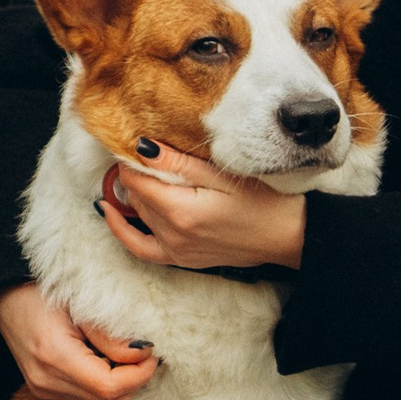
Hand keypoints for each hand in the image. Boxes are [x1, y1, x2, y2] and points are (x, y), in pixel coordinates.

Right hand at [0, 281, 156, 399]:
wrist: (4, 293)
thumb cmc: (43, 289)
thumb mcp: (82, 303)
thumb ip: (112, 335)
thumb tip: (144, 355)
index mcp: (55, 357)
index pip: (112, 387)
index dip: (141, 372)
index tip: (151, 350)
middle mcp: (47, 382)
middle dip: (135, 377)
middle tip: (139, 346)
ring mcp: (44, 389)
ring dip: (121, 379)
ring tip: (115, 347)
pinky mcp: (45, 389)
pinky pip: (89, 395)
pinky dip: (104, 380)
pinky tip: (100, 355)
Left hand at [102, 138, 305, 270]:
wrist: (288, 236)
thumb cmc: (265, 202)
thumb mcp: (225, 175)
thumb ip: (181, 163)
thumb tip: (143, 148)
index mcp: (182, 210)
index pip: (138, 180)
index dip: (132, 159)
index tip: (135, 141)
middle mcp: (172, 233)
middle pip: (137, 196)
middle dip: (135, 174)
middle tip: (143, 153)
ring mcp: (175, 249)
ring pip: (139, 215)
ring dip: (134, 194)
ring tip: (137, 173)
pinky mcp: (181, 258)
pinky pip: (140, 248)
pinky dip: (123, 231)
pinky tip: (112, 212)